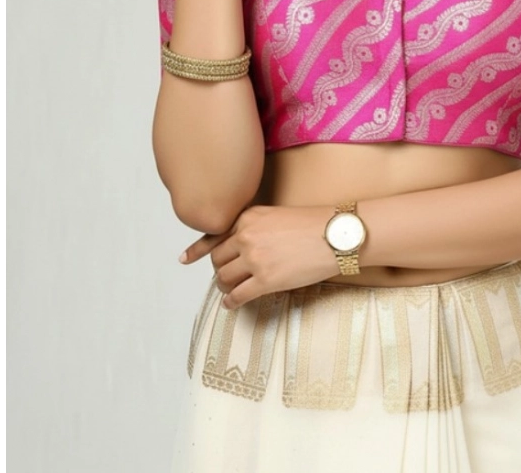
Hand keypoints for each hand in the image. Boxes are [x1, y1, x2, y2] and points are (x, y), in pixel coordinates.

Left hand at [178, 204, 339, 308]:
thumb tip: (240, 248)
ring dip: (225, 286)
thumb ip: (254, 227)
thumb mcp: (276, 215)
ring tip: (231, 290)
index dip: (197, 250)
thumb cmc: (313, 224)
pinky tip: (232, 304)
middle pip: (218, 259)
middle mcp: (246, 236)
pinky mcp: (265, 280)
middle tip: (226, 276)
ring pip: (224, 278)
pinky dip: (232, 302)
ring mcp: (254, 259)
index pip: (214, 235)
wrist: (335, 234)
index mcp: (248, 218)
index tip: (185, 259)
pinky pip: (238, 295)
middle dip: (220, 269)